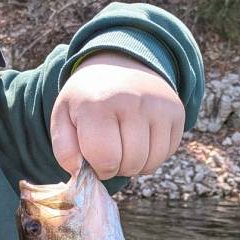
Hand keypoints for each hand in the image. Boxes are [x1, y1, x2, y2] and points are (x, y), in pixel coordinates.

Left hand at [50, 50, 184, 178]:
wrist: (118, 65)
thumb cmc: (87, 99)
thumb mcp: (63, 117)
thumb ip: (64, 150)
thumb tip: (81, 174)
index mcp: (98, 104)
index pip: (105, 159)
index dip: (98, 168)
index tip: (93, 157)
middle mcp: (132, 101)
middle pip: (130, 163)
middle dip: (117, 167)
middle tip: (109, 150)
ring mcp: (158, 105)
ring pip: (151, 162)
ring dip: (135, 164)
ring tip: (123, 145)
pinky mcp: (176, 111)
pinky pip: (167, 154)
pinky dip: (152, 156)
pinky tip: (140, 139)